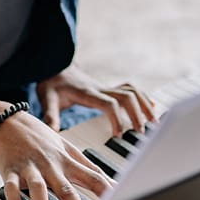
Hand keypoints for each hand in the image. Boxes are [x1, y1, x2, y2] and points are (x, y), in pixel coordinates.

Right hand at [0, 111, 113, 199]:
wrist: (5, 120)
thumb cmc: (38, 136)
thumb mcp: (67, 148)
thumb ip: (89, 167)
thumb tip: (112, 183)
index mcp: (67, 161)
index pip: (93, 178)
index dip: (107, 193)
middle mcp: (50, 164)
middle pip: (67, 189)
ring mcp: (30, 167)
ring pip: (39, 191)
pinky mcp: (10, 170)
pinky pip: (12, 190)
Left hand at [37, 65, 155, 134]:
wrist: (55, 65)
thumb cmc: (52, 82)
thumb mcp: (46, 97)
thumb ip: (50, 113)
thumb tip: (52, 131)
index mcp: (87, 92)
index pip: (109, 104)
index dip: (117, 118)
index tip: (118, 134)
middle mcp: (100, 88)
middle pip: (127, 97)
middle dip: (137, 114)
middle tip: (141, 132)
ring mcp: (106, 87)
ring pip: (133, 91)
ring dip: (144, 105)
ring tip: (153, 122)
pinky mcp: (108, 89)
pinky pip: (131, 90)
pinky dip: (143, 98)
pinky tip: (151, 107)